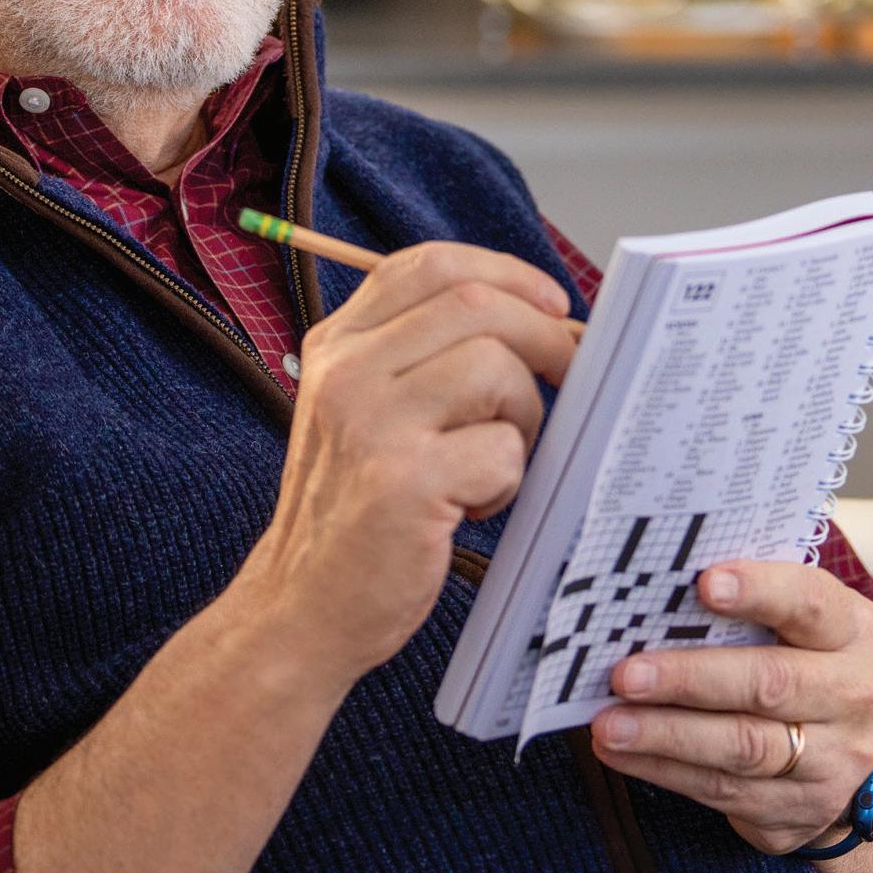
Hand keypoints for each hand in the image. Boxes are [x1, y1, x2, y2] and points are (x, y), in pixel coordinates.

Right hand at [239, 243, 578, 683]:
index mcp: (338, 344)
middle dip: (544, 336)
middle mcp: (346, 372)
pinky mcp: (402, 481)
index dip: (505, 273)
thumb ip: (427, 358)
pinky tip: (473, 508)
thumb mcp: (366, 412)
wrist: (301, 607)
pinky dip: (508, 480)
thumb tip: (542, 320)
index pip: (430, 264)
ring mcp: (370, 423)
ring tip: (494, 464)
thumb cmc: (357, 511)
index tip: (549, 302)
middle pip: (475, 304)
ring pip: (496, 369)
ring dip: (524, 418)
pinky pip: (502, 449)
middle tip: (571, 376)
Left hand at [589, 560, 872, 859]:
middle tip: (625, 675)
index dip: (761, 592)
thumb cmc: (799, 663)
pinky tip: (624, 752)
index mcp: (854, 631)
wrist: (842, 754)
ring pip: (743, 747)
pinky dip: (665, 770)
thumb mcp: (795, 625)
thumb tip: (653, 595)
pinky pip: (724, 791)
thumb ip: (749, 608)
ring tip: (609, 724)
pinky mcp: (800, 809)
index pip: (810, 603)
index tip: (704, 583)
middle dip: (689, 678)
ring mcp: (833, 761)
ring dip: (666, 735)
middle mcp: (854, 696)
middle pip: (769, 685)